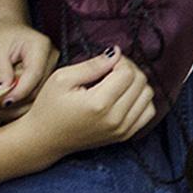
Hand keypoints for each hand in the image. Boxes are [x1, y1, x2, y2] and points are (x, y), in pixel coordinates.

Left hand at [0, 20, 56, 105]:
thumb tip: (2, 91)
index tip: (3, 102)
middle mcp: (52, 60)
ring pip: (36, 98)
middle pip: (37, 89)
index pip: (34, 74)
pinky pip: (33, 99)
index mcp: (41, 47)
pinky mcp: (46, 82)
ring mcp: (52, 72)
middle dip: (15, 101)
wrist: (8, 32)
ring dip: (14, 107)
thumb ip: (0, 69)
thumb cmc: (1, 36)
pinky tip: (2, 108)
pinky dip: (17, 105)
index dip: (19, 91)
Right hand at [16, 49, 154, 159]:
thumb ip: (92, 65)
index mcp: (99, 104)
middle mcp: (115, 119)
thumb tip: (116, 53)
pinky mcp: (125, 136)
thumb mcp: (62, 78)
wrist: (44, 139)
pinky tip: (124, 95)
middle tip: (111, 68)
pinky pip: (148, 112)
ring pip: (148, 95)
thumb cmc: (49, 107)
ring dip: (137, 83)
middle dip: (129, 69)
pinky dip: (141, 100)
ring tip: (117, 81)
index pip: (127, 72)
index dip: (119, 60)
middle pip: (141, 82)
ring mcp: (122, 130)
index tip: (106, 61)